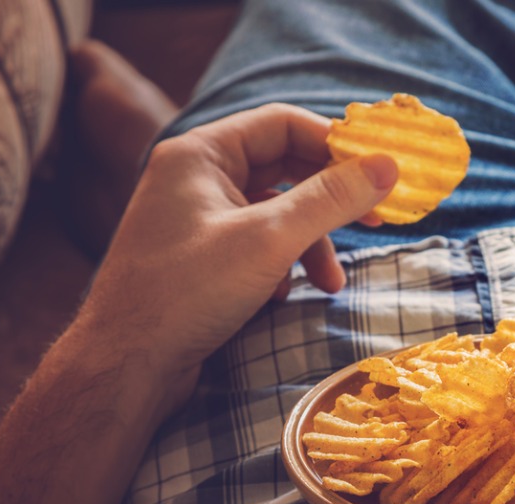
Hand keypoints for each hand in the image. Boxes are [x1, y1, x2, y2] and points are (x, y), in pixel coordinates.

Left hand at [74, 102, 396, 403]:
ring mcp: (197, 219)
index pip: (284, 124)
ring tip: (332, 283)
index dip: (336, 144)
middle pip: (284, 167)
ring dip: (312, 243)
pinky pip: (258, 244)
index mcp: (201, 154)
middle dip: (330, 199)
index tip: (380, 173)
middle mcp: (196, 178)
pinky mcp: (202, 258)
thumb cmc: (187, 293)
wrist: (125, 367)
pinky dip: (283, 265)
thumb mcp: (271, 239)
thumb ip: (332, 198)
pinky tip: (283, 296)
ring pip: (276, 212)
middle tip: (376, 220)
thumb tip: (389, 166)